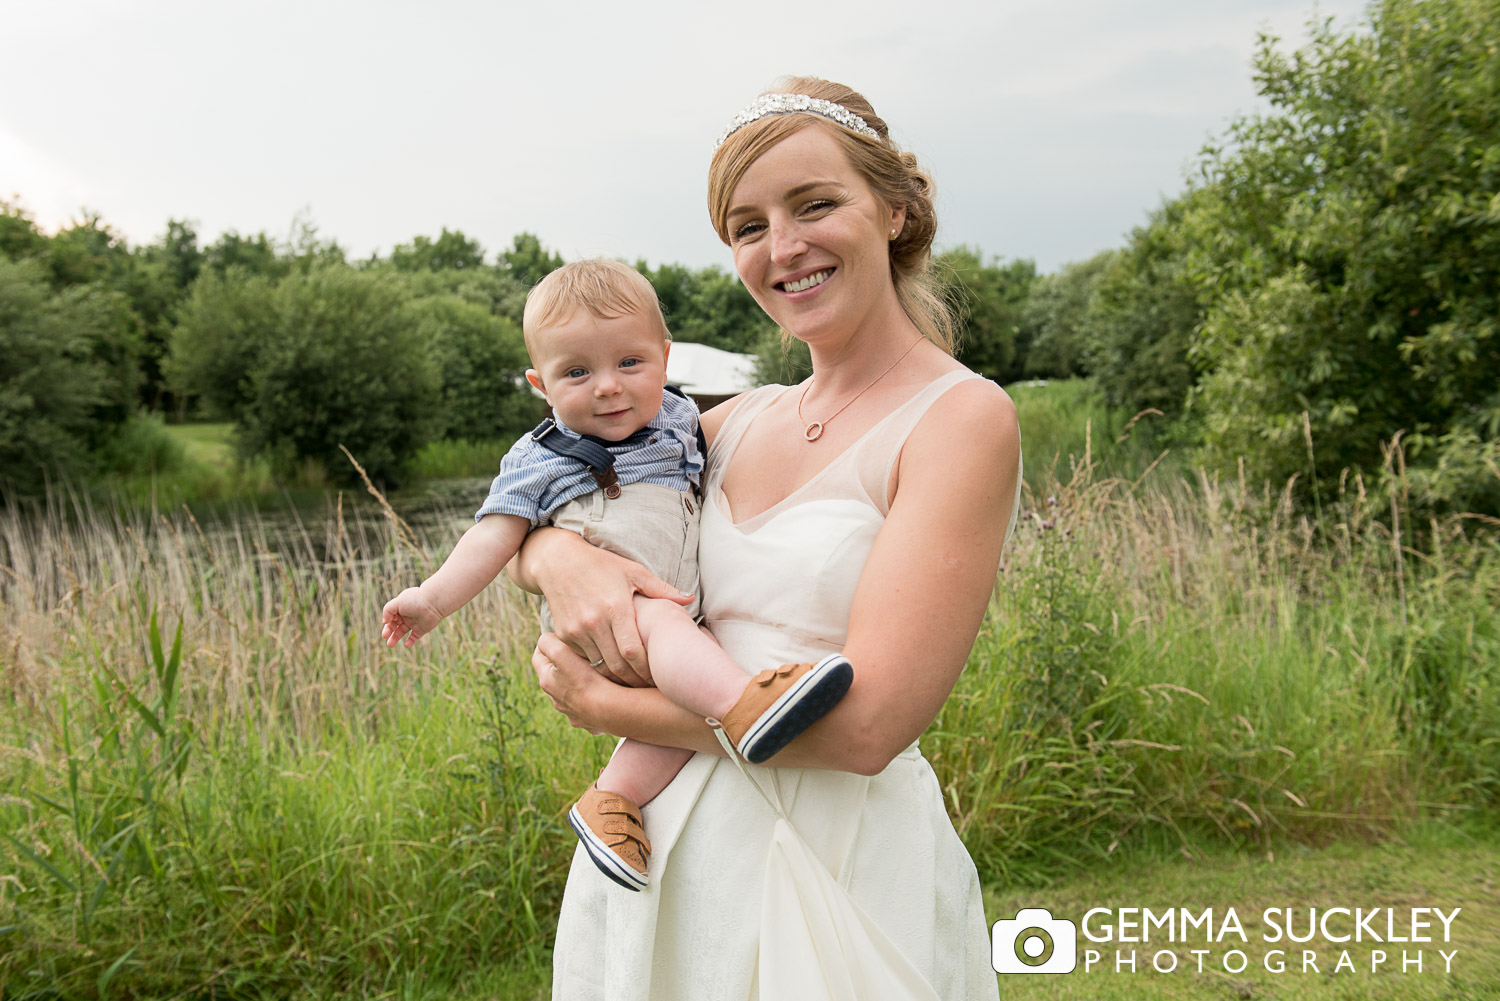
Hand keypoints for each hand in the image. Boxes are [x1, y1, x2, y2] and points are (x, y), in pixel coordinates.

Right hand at [381, 587, 442, 647]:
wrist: (433, 604)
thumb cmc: (415, 601)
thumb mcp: (397, 603)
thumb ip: (387, 611)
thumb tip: (384, 622)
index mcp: (400, 607)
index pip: (390, 616)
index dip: (387, 621)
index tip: (388, 622)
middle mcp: (406, 615)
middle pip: (394, 625)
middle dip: (388, 631)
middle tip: (385, 636)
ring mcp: (414, 622)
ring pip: (402, 632)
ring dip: (395, 638)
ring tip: (390, 645)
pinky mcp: (421, 629)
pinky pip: (414, 637)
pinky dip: (410, 642)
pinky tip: (406, 644)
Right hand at [521, 529, 692, 687]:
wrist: (558, 561)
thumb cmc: (602, 565)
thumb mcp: (633, 572)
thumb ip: (661, 589)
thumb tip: (690, 599)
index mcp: (616, 608)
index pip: (633, 651)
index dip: (646, 669)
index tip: (658, 677)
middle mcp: (594, 622)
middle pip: (617, 666)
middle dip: (634, 680)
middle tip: (647, 686)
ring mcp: (576, 630)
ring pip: (599, 667)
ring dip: (616, 678)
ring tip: (632, 683)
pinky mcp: (563, 635)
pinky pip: (583, 659)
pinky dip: (597, 668)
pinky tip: (610, 671)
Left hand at [532, 633, 611, 734]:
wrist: (611, 710)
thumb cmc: (587, 680)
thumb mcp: (561, 652)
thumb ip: (548, 642)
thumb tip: (547, 639)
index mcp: (547, 682)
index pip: (537, 658)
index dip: (546, 645)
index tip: (557, 636)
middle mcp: (556, 701)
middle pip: (555, 677)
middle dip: (564, 664)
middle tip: (578, 653)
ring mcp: (573, 713)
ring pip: (572, 693)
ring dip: (578, 683)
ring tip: (595, 673)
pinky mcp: (589, 721)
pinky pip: (589, 706)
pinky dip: (594, 699)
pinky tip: (606, 692)